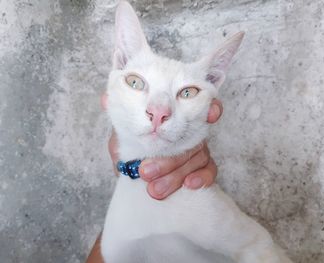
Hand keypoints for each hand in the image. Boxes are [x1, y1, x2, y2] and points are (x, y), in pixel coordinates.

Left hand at [101, 95, 222, 199]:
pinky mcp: (202, 169)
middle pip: (192, 141)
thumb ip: (120, 118)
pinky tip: (189, 186)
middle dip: (169, 159)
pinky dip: (201, 178)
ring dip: (175, 174)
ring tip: (153, 189)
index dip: (210, 108)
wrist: (135, 172)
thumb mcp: (124, 132)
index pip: (198, 107)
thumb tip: (106, 99)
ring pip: (198, 158)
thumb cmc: (133, 146)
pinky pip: (209, 172)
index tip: (210, 114)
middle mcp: (190, 132)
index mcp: (175, 118)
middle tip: (145, 172)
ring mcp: (198, 151)